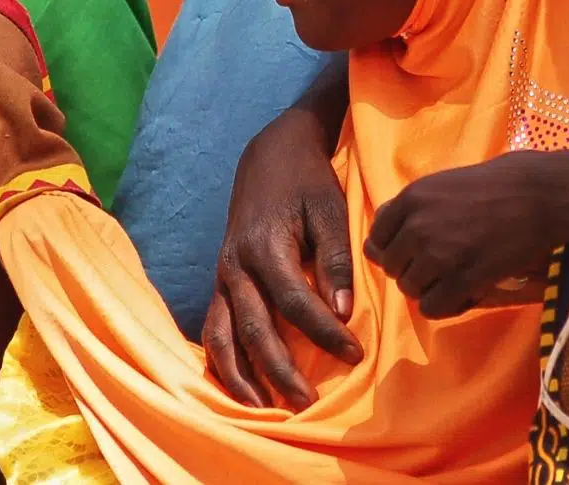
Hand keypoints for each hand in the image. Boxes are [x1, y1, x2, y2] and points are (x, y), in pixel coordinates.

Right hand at [201, 107, 359, 409]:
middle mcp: (235, 268)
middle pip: (255, 330)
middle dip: (281, 371)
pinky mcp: (220, 284)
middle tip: (309, 403)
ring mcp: (222, 278)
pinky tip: (240, 389)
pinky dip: (222, 364)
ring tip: (267, 411)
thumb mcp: (329, 210)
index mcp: (264, 247)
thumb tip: (342, 310)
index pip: (295, 303)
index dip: (324, 333)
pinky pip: (213, 331)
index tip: (355, 355)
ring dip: (243, 379)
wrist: (271, 157)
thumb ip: (336, 260)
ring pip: (222, 339)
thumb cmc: (307, 183)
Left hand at [365, 151, 568, 319]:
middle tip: (440, 266)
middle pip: (392, 267)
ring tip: (455, 278)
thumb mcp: (448, 181)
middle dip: (412, 270)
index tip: (413, 252)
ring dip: (430, 288)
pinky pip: (433, 307)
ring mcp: (439, 255)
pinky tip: (466, 293)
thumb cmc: (503, 181)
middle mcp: (417, 226)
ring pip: (410, 290)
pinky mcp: (463, 278)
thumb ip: (416, 204)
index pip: (376, 238)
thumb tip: (387, 221)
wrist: (543, 194)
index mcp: (412, 197)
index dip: (393, 249)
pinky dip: (447, 305)